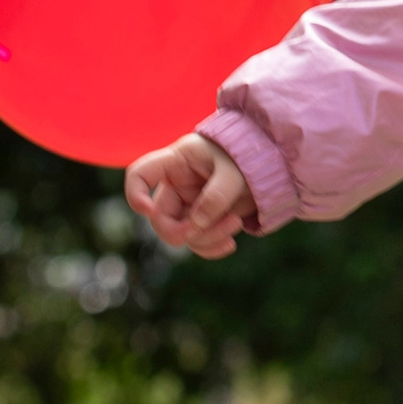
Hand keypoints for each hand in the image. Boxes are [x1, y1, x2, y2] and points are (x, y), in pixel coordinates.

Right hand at [125, 133, 257, 259]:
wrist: (267, 163)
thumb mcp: (235, 172)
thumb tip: (196, 226)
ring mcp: (186, 204)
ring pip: (180, 235)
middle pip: (160, 218)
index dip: (135, 195)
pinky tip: (230, 245)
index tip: (149, 211)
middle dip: (186, 230)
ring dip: (207, 238)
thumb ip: (216, 196)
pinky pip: (195, 241)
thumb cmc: (248, 156)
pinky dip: (210, 247)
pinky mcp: (201, 220)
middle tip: (224, 224)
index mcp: (176, 161)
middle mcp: (176, 185)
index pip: (139, 175)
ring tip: (237, 223)